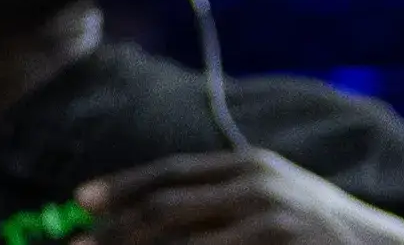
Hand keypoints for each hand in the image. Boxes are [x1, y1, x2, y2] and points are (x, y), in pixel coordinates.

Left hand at [80, 150, 403, 244]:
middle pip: (166, 207)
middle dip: (116, 230)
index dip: (121, 186)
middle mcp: (257, 184)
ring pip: (183, 241)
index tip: (79, 201)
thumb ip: (221, 202)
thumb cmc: (324, 233)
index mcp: (249, 166)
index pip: (170, 172)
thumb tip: (151, 219)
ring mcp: (273, 218)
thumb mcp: (275, 202)